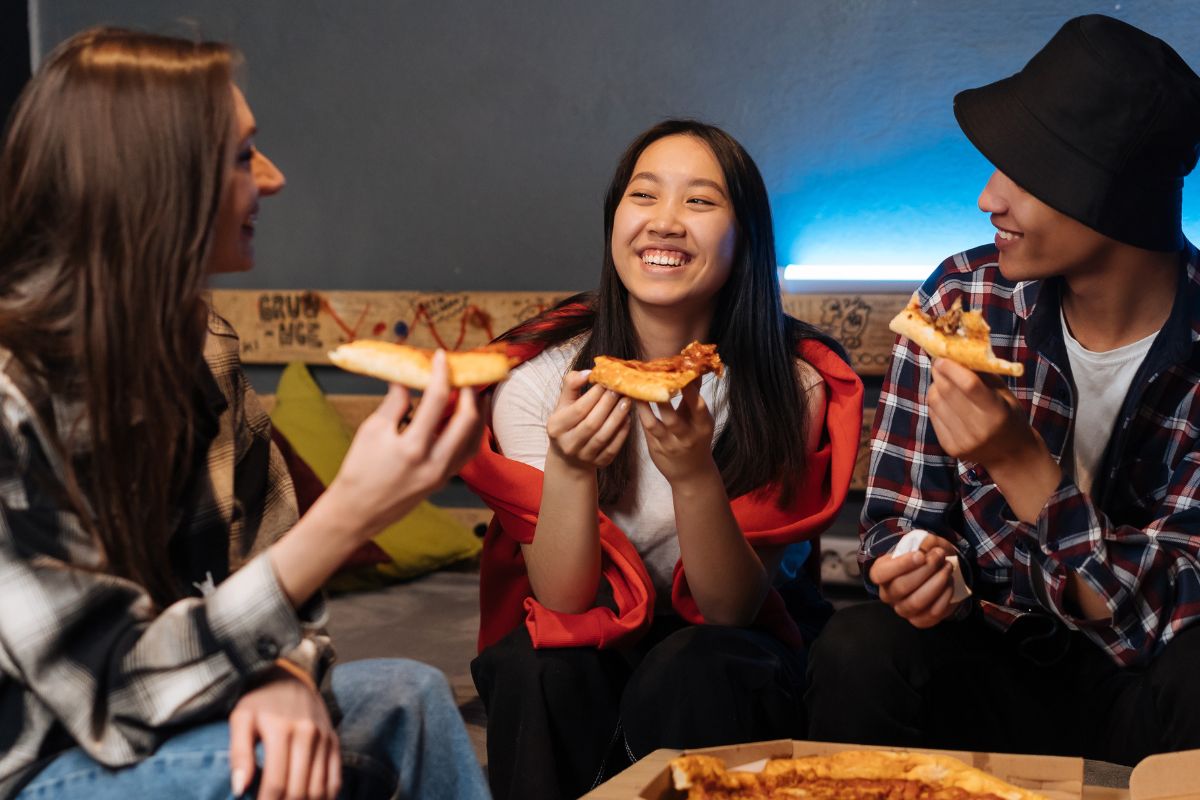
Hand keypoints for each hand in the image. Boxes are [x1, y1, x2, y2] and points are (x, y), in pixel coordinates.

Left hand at [229, 669, 339, 799]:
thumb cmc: (260, 702)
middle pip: (299, 791)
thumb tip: (239, 790)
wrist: (291, 676)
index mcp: (282, 730)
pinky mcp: (334, 742)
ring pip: (319, 789)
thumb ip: (238, 754)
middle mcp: (308, 735)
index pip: (276, 784)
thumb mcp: (240, 719)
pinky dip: (325, 798)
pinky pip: (335, 780)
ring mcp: (325, 739)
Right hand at [327, 350, 483, 538]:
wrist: (357, 511)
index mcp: (412, 447)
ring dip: (476, 413)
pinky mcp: (443, 481)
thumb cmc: (359, 469)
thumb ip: (395, 403)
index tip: (440, 356)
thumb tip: (407, 379)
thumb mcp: (372, 430)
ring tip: (471, 393)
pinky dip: (470, 433)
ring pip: (474, 439)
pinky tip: (465, 418)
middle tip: (462, 375)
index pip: (436, 400)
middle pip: (467, 420)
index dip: (440, 373)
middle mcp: (434, 463)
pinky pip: (466, 453)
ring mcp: (442, 475)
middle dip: (468, 392)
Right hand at [546, 370, 632, 469]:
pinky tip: (628, 418)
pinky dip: (622, 432)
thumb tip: (588, 372)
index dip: (594, 395)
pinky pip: (613, 448)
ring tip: (627, 401)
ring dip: (618, 417)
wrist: (569, 457)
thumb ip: (571, 385)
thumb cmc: (568, 423)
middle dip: (608, 404)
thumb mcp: (563, 404)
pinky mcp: (599, 463)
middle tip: (620, 389)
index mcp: (556, 427)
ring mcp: (583, 456)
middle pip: (592, 423)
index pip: (578, 409)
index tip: (606, 382)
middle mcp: (568, 444)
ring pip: (603, 436)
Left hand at [635, 379, 716, 485]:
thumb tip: (693, 369)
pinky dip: (638, 415)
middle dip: (661, 400)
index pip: (698, 407)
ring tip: (634, 390)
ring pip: (653, 425)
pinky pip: (645, 430)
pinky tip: (631, 401)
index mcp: (702, 426)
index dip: (689, 391)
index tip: (679, 374)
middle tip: (650, 380)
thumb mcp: (700, 420)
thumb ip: (694, 395)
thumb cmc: (696, 439)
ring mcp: (669, 445)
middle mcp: (686, 437)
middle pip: (672, 418)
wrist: (691, 473)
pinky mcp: (655, 449)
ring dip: (642, 407)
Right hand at [868, 533, 961, 627]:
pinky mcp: (920, 620)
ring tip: (947, 568)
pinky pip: (932, 613)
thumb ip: (923, 542)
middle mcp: (888, 594)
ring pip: (916, 602)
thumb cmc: (924, 556)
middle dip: (925, 570)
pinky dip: (944, 597)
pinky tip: (949, 583)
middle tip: (939, 556)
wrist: (935, 572)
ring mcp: (903, 609)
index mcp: (881, 573)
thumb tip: (929, 549)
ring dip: (936, 583)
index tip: (921, 555)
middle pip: (901, 587)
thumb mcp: (922, 543)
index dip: (900, 565)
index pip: (881, 573)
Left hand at [927, 358, 1040, 468]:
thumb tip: (958, 352)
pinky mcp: (949, 447)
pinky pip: (932, 415)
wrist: (1011, 455)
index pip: (969, 385)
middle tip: (940, 362)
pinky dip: (935, 402)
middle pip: (948, 392)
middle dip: (940, 372)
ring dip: (936, 386)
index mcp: (997, 412)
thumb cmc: (1009, 416)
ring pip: (935, 402)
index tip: (943, 356)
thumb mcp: (1004, 394)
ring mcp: (962, 441)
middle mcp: (978, 429)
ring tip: (943, 380)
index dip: (952, 368)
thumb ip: (982, 374)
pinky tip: (944, 399)